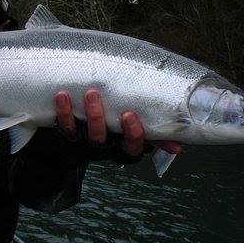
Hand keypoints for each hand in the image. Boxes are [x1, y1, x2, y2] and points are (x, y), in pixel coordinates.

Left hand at [54, 89, 181, 159]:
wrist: (74, 146)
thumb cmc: (117, 130)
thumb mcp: (134, 134)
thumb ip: (155, 136)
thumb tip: (180, 145)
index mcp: (122, 149)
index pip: (131, 150)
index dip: (132, 136)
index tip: (130, 115)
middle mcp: (103, 148)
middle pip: (102, 141)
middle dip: (102, 120)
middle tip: (102, 97)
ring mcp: (83, 143)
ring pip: (84, 134)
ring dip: (88, 114)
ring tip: (90, 92)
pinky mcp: (67, 136)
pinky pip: (65, 127)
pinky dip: (64, 112)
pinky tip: (63, 95)